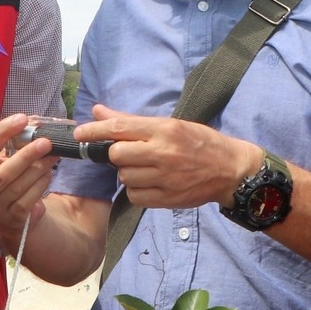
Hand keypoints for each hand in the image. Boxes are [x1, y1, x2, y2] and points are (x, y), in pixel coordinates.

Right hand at [0, 114, 59, 252]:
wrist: (10, 213)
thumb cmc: (9, 176)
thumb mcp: (5, 158)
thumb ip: (15, 141)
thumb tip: (35, 124)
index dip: (2, 130)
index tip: (22, 119)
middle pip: (3, 172)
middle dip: (26, 155)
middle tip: (46, 142)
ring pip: (19, 185)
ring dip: (40, 168)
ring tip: (53, 155)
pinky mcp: (13, 216)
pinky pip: (30, 198)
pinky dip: (42, 183)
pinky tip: (48, 174)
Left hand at [81, 103, 257, 209]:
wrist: (231, 169)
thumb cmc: (200, 142)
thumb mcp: (170, 124)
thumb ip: (132, 121)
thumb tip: (98, 111)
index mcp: (164, 129)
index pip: (119, 128)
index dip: (94, 131)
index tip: (79, 134)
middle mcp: (163, 152)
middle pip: (117, 154)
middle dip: (117, 154)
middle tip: (129, 153)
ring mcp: (165, 177)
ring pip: (124, 177)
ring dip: (127, 173)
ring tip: (145, 168)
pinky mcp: (167, 198)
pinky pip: (134, 196)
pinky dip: (136, 190)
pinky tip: (149, 183)